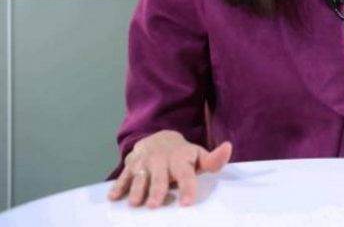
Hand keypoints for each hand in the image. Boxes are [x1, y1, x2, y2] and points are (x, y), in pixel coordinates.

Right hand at [108, 130, 232, 207]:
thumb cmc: (183, 155)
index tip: (186, 203)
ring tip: (134, 203)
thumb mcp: (199, 156)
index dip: (187, 188)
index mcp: (180, 159)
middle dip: (157, 191)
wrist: (160, 139)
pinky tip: (113, 197)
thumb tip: (228, 147)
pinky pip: (123, 177)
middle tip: (154, 205)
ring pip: (140, 178)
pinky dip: (118, 186)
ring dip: (137, 190)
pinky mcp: (130, 166)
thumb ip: (214, 159)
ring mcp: (144, 163)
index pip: (185, 175)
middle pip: (159, 178)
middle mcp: (161, 161)